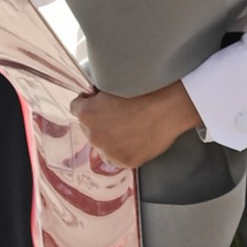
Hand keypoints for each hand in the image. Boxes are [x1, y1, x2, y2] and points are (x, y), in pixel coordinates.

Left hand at [75, 80, 202, 172]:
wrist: (169, 107)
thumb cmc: (145, 90)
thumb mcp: (113, 85)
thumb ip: (97, 97)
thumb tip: (94, 100)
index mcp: (87, 113)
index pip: (77, 108)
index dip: (90, 103)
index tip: (100, 103)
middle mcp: (93, 135)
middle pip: (89, 128)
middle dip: (101, 123)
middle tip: (121, 116)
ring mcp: (108, 151)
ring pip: (104, 145)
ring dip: (112, 139)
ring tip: (131, 128)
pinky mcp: (125, 161)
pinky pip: (119, 157)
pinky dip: (126, 149)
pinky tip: (137, 138)